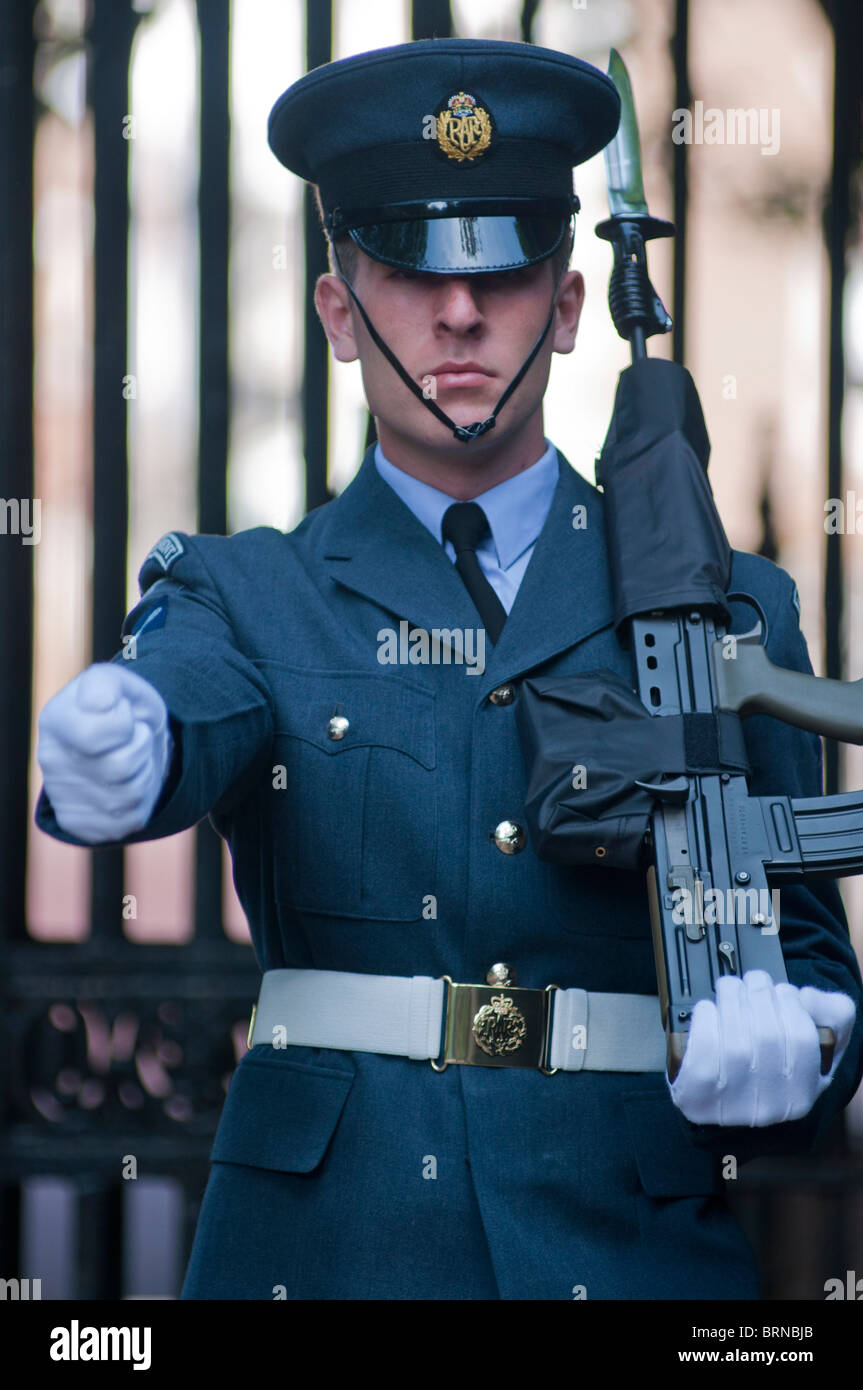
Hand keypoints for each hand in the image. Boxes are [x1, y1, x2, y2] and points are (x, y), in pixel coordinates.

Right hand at [36, 663, 172, 843]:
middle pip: (119, 767)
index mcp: (54, 722)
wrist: (128, 742)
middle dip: (141, 748)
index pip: (93, 736)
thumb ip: (106, 684)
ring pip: (129, 795)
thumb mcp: (118, 682)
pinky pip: (131, 820)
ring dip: (145, 773)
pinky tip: (129, 783)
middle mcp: (51, 761)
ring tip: (133, 756)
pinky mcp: (83, 825)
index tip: (123, 713)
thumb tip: (100, 703)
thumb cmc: (122, 709)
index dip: (124, 723)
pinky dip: (143, 801)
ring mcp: (64, 797)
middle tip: (134, 737)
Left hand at [668, 969, 855, 1126]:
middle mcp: (771, 1104)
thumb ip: (831, 1013)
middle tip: (753, 980)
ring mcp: (733, 1103)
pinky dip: (706, 1020)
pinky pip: (705, 1051)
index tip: (781, 989)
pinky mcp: (699, 1094)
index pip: (803, 1040)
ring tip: (730, 987)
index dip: (790, 1004)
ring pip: (737, 1044)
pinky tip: (708, 1010)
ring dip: (732, 1000)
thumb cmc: (771, 1062)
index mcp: (802, 1091)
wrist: (721, 1096)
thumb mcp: (814, 1041)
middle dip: (759, 994)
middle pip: (768, 1038)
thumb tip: (807, 997)